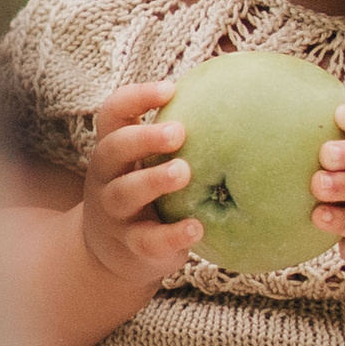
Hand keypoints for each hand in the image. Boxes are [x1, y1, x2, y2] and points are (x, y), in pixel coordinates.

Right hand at [79, 81, 202, 304]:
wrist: (108, 256)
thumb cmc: (144, 194)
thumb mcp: (147, 164)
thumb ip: (175, 139)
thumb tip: (239, 98)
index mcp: (114, 150)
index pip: (113, 114)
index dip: (136, 97)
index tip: (170, 88)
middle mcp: (106, 178)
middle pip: (112, 149)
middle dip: (143, 138)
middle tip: (178, 132)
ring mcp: (113, 214)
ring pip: (124, 193)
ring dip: (153, 180)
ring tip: (184, 172)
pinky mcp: (129, 246)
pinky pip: (147, 240)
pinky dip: (172, 234)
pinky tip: (197, 228)